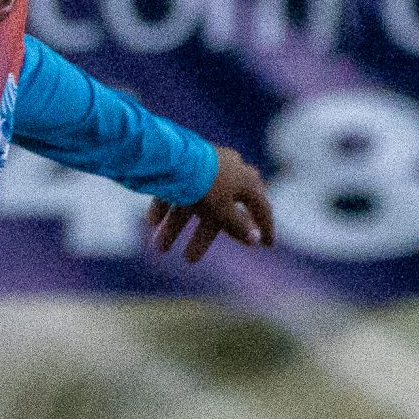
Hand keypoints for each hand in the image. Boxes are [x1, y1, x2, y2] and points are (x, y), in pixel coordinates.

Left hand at [148, 147, 274, 263]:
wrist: (175, 158)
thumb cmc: (205, 185)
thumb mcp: (222, 210)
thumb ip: (238, 225)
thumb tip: (255, 239)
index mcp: (246, 180)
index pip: (261, 207)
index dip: (265, 227)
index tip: (268, 246)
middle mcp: (228, 172)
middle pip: (217, 212)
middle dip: (200, 238)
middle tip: (189, 260)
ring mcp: (205, 167)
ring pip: (192, 203)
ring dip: (176, 227)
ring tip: (159, 248)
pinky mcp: (183, 165)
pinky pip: (175, 190)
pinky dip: (165, 206)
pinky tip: (151, 222)